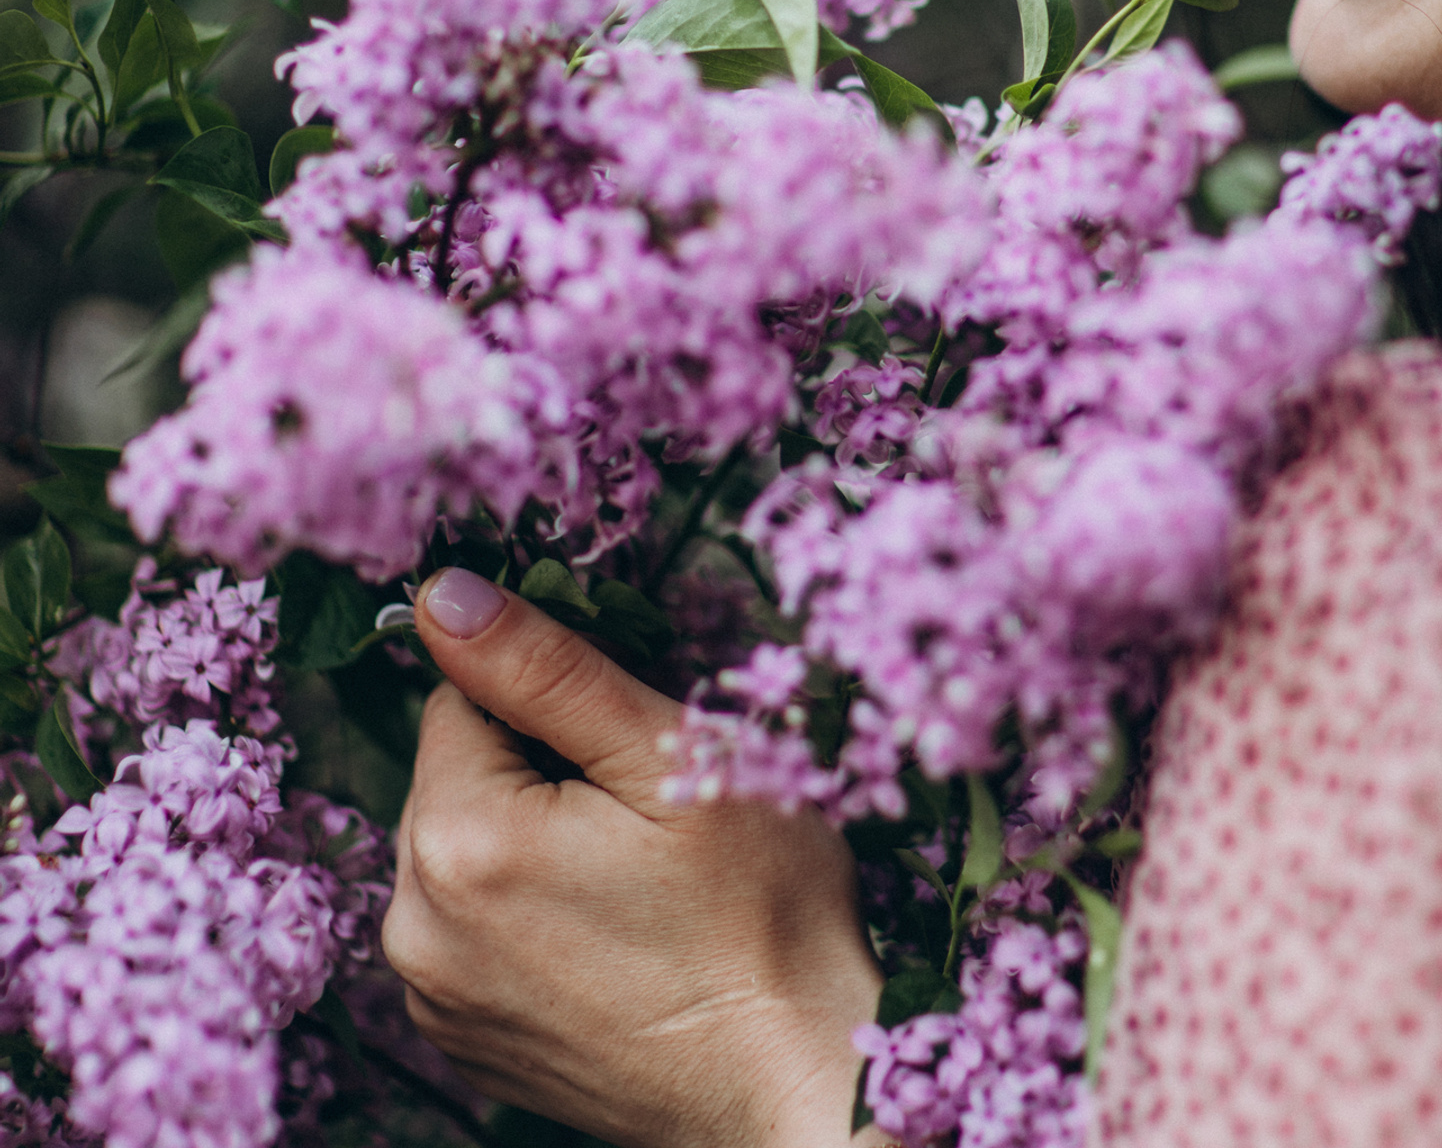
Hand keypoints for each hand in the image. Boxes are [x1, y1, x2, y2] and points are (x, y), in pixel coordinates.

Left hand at [382, 568, 886, 1147]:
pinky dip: (530, 911)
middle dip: (541, 769)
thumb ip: (547, 667)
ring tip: (637, 876)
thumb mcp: (672, 756)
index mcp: (461, 840)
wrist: (794, 1078)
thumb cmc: (760, 910)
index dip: (552, 700)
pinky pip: (474, 928)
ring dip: (533, 838)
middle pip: (459, 777)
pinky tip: (616, 932)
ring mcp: (436, 999)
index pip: (464, 699)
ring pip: (466, 849)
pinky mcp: (466, 1042)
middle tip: (646, 810)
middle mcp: (416, 929)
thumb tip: (439, 593)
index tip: (630, 742)